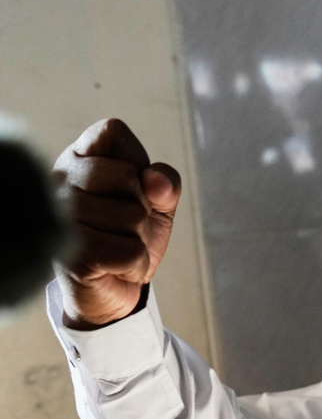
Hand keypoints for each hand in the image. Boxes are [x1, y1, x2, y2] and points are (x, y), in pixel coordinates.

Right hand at [53, 118, 180, 329]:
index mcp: (76, 159)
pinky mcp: (72, 255)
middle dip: (142, 208)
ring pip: (133, 217)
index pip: (112, 130)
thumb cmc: (128, 236)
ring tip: (117, 246)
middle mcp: (58, 182)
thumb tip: (156, 181)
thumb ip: (166, 183)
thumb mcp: (158, 203)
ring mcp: (60, 218)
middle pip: (127, 177)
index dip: (135, 160)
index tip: (127, 187)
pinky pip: (131, 252)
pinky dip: (136, 265)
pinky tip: (116, 268)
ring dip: (140, 240)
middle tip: (124, 226)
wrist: (112, 288)